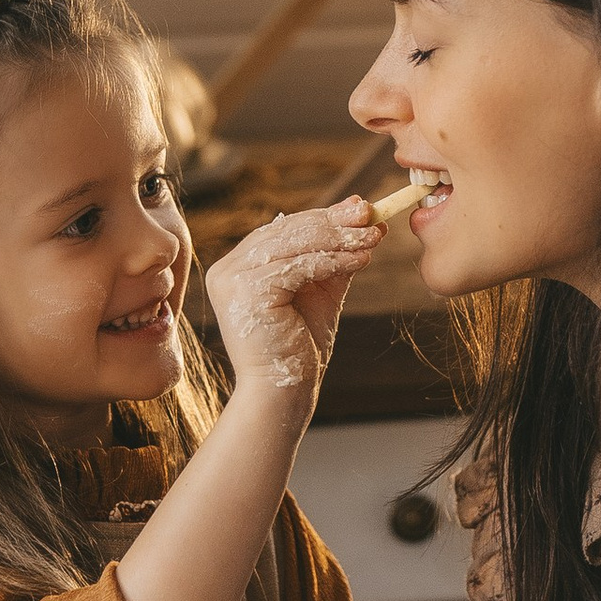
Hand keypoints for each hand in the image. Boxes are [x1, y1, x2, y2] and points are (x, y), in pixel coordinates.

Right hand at [202, 200, 382, 404]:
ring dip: (338, 238)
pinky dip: (333, 260)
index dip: (323, 217)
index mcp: (239, 266)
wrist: (283, 391)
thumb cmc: (299, 346)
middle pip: (287, 231)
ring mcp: (232, 278)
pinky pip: (297, 266)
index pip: (283, 230)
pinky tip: (362, 258)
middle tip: (370, 213)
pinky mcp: (246, 291)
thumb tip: (359, 209)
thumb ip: (334, 254)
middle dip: (334, 222)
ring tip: (372, 236)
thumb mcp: (320, 290)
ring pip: (294, 244)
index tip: (361, 209)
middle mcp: (228, 268)